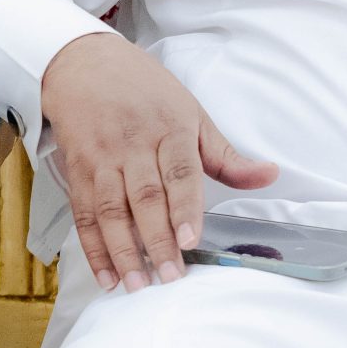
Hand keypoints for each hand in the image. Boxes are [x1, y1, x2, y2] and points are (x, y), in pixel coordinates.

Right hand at [40, 31, 277, 292]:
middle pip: (144, 197)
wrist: (82, 62)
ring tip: (136, 284)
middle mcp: (133, 144)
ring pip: (110, 209)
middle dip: (156, 240)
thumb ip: (226, 154)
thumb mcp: (191, 111)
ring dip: (122, 250)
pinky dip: (93, 247)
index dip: (184, 207)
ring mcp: (101, 157)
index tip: (191, 239)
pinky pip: (83, 213)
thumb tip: (269, 175)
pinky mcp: (77, 169)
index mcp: (169, 128)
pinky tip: (106, 274)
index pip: (179, 171)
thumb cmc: (144, 89)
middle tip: (169, 277)